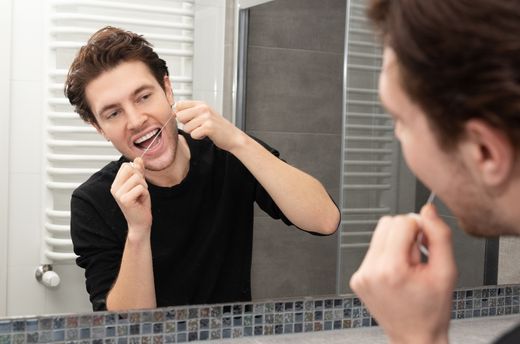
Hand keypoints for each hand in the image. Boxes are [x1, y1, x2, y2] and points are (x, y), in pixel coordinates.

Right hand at [110, 157, 151, 238]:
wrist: (140, 222)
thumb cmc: (140, 204)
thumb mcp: (140, 184)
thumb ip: (138, 171)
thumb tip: (138, 159)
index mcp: (116, 183)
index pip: (126, 165)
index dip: (136, 172)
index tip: (138, 184)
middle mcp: (114, 188)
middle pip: (131, 169)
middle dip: (141, 179)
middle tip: (140, 191)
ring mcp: (118, 194)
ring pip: (137, 178)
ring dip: (144, 187)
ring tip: (140, 196)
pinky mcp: (125, 200)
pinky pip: (140, 188)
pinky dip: (145, 194)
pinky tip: (141, 201)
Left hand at [175, 100, 245, 151]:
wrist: (232, 136)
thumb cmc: (218, 127)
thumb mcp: (204, 115)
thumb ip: (190, 112)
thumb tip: (174, 112)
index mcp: (201, 104)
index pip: (179, 105)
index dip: (179, 114)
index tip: (188, 119)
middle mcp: (203, 108)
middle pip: (180, 116)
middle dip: (186, 124)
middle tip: (197, 126)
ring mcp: (206, 117)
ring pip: (186, 127)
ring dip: (193, 132)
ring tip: (204, 130)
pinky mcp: (208, 127)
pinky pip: (193, 134)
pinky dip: (198, 137)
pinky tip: (206, 135)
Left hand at [350, 204, 456, 343]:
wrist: (415, 337)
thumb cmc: (431, 310)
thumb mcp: (447, 272)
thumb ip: (439, 235)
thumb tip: (427, 210)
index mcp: (391, 269)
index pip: (401, 221)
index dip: (419, 228)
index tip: (427, 244)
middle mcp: (370, 270)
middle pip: (387, 223)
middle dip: (406, 233)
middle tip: (418, 255)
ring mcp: (360, 275)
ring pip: (378, 235)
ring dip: (396, 244)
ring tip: (409, 267)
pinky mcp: (357, 278)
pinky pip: (372, 251)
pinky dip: (386, 256)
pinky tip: (398, 274)